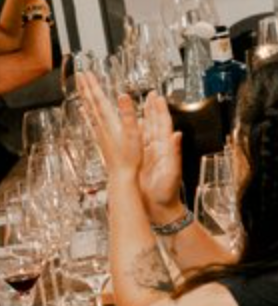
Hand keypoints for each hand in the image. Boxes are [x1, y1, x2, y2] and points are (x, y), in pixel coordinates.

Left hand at [77, 72, 142, 178]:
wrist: (122, 177)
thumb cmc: (130, 158)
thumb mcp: (134, 134)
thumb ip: (128, 114)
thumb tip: (123, 96)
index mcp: (110, 122)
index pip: (98, 99)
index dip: (92, 85)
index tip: (86, 73)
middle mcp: (102, 126)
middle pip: (91, 102)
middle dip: (85, 87)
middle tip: (79, 74)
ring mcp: (100, 132)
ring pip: (89, 110)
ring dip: (85, 97)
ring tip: (80, 87)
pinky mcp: (101, 139)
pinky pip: (90, 121)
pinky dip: (86, 112)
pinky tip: (83, 111)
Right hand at [139, 91, 183, 218]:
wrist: (160, 210)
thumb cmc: (167, 195)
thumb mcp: (172, 174)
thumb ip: (174, 154)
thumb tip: (177, 135)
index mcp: (164, 150)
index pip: (162, 125)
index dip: (159, 111)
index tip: (156, 97)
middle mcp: (157, 150)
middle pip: (154, 125)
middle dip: (152, 109)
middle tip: (150, 94)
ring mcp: (148, 156)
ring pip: (145, 132)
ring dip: (143, 118)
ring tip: (140, 106)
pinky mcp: (140, 164)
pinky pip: (136, 145)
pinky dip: (133, 134)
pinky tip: (130, 128)